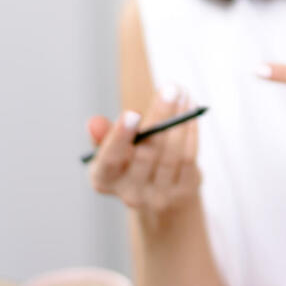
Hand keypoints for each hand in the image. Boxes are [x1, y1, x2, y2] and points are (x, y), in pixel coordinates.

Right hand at [86, 85, 200, 221]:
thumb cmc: (131, 164)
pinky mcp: (183, 193)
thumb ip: (105, 136)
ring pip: (171, 154)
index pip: (109, 159)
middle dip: (160, 117)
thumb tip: (93, 123)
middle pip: (146, 153)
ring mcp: (158, 197)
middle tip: (171, 89)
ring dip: (180, 121)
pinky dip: (191, 133)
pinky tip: (192, 114)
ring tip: (183, 94)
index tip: (133, 113)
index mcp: (104, 179)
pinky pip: (189, 158)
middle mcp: (130, 193)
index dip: (120, 137)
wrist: (160, 197)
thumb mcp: (113, 151)